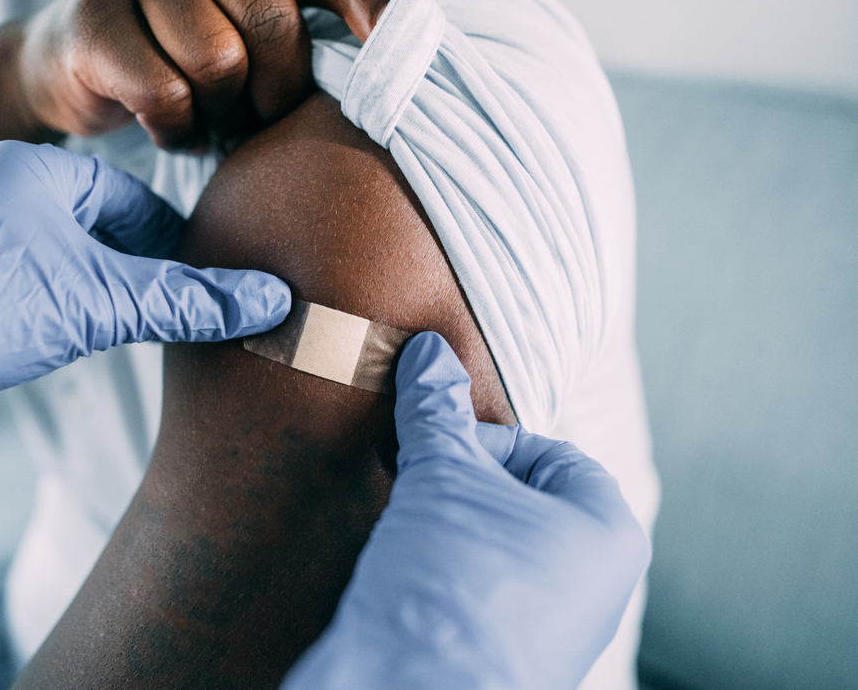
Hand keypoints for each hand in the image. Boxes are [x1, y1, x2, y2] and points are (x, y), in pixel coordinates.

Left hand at [0, 141, 289, 470]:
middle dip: (143, 273)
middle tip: (183, 313)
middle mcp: (6, 191)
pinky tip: (80, 341)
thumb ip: (186, 302)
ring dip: (106, 294)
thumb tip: (271, 302)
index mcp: (40, 171)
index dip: (178, 246)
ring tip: (138, 333)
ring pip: (69, 261)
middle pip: (104, 232)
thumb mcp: (101, 301)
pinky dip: (66, 308)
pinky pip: (35, 284)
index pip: (136, 201)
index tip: (208, 282)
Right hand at [17, 0, 399, 146]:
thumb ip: (315, 19)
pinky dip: (176, 128)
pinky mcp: (92, 19)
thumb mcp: (255, 36)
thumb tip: (399, 21)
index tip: (404, 43)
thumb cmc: (186, 56)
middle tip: (260, 114)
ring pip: (215, 58)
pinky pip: (165, 91)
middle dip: (276, 87)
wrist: (74, 66)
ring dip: (219, 111)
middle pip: (270, 18)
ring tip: (207, 115)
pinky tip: (169, 125)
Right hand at [281, 332, 649, 689]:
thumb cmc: (455, 591)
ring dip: (446, 530)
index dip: (485, 441)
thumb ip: (436, 412)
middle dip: (461, 484)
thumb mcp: (442, 477)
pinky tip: (404, 578)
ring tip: (407, 534)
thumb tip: (426, 353)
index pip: (550, 452)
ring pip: (495, 548)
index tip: (437, 454)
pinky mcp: (504, 660)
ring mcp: (550, 632)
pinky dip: (439, 576)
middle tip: (417, 486)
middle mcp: (593, 586)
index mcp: (609, 533)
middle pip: (520, 498)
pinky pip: (475, 595)